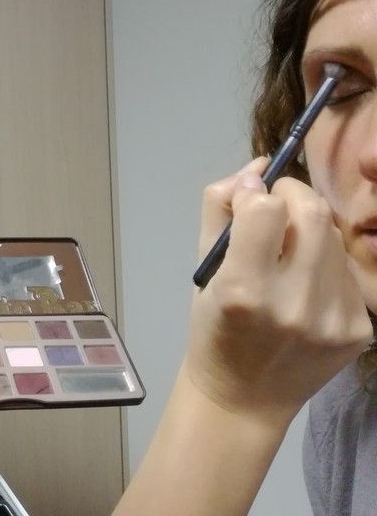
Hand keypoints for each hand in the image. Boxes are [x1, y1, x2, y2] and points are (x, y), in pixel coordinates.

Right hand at [187, 157, 371, 422]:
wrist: (244, 399)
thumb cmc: (213, 329)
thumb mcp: (203, 268)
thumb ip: (220, 208)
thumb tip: (257, 166)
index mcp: (243, 290)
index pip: (265, 207)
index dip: (254, 194)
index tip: (247, 202)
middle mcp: (293, 305)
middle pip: (312, 212)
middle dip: (292, 196)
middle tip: (276, 209)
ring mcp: (333, 320)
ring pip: (335, 237)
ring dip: (311, 230)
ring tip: (291, 253)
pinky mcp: (361, 331)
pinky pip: (349, 272)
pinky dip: (328, 265)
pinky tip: (308, 286)